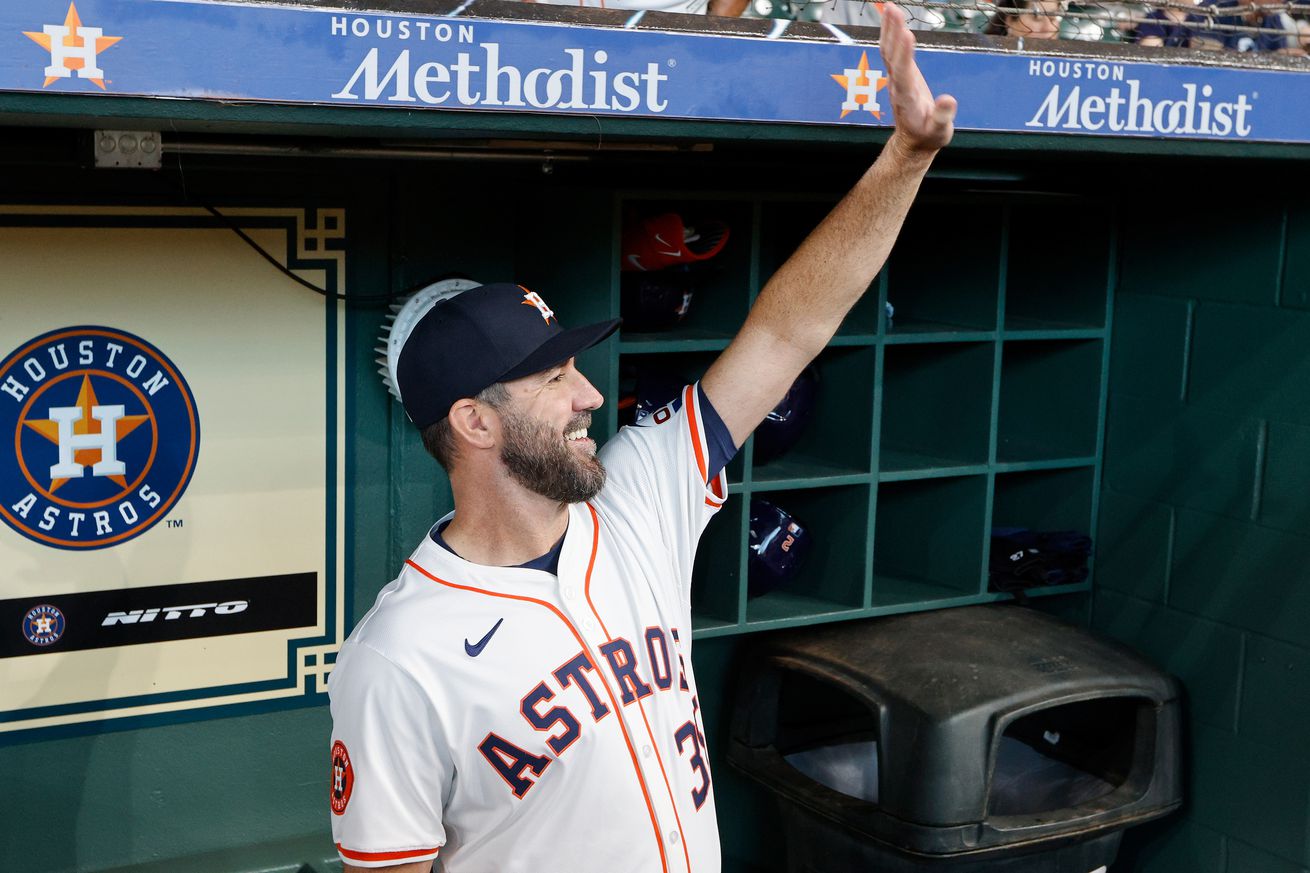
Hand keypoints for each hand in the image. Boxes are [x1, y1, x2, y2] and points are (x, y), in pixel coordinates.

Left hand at [879, 3, 956, 152]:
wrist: (913, 141)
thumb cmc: (929, 135)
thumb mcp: (940, 132)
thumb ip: (942, 116)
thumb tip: (948, 99)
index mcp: (908, 99)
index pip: (904, 74)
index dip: (905, 55)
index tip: (907, 35)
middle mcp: (897, 85)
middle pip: (893, 57)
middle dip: (894, 34)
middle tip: (894, 11)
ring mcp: (895, 78)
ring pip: (888, 51)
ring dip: (888, 28)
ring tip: (889, 6)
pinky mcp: (898, 72)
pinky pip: (891, 50)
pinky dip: (890, 32)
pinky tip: (890, 16)